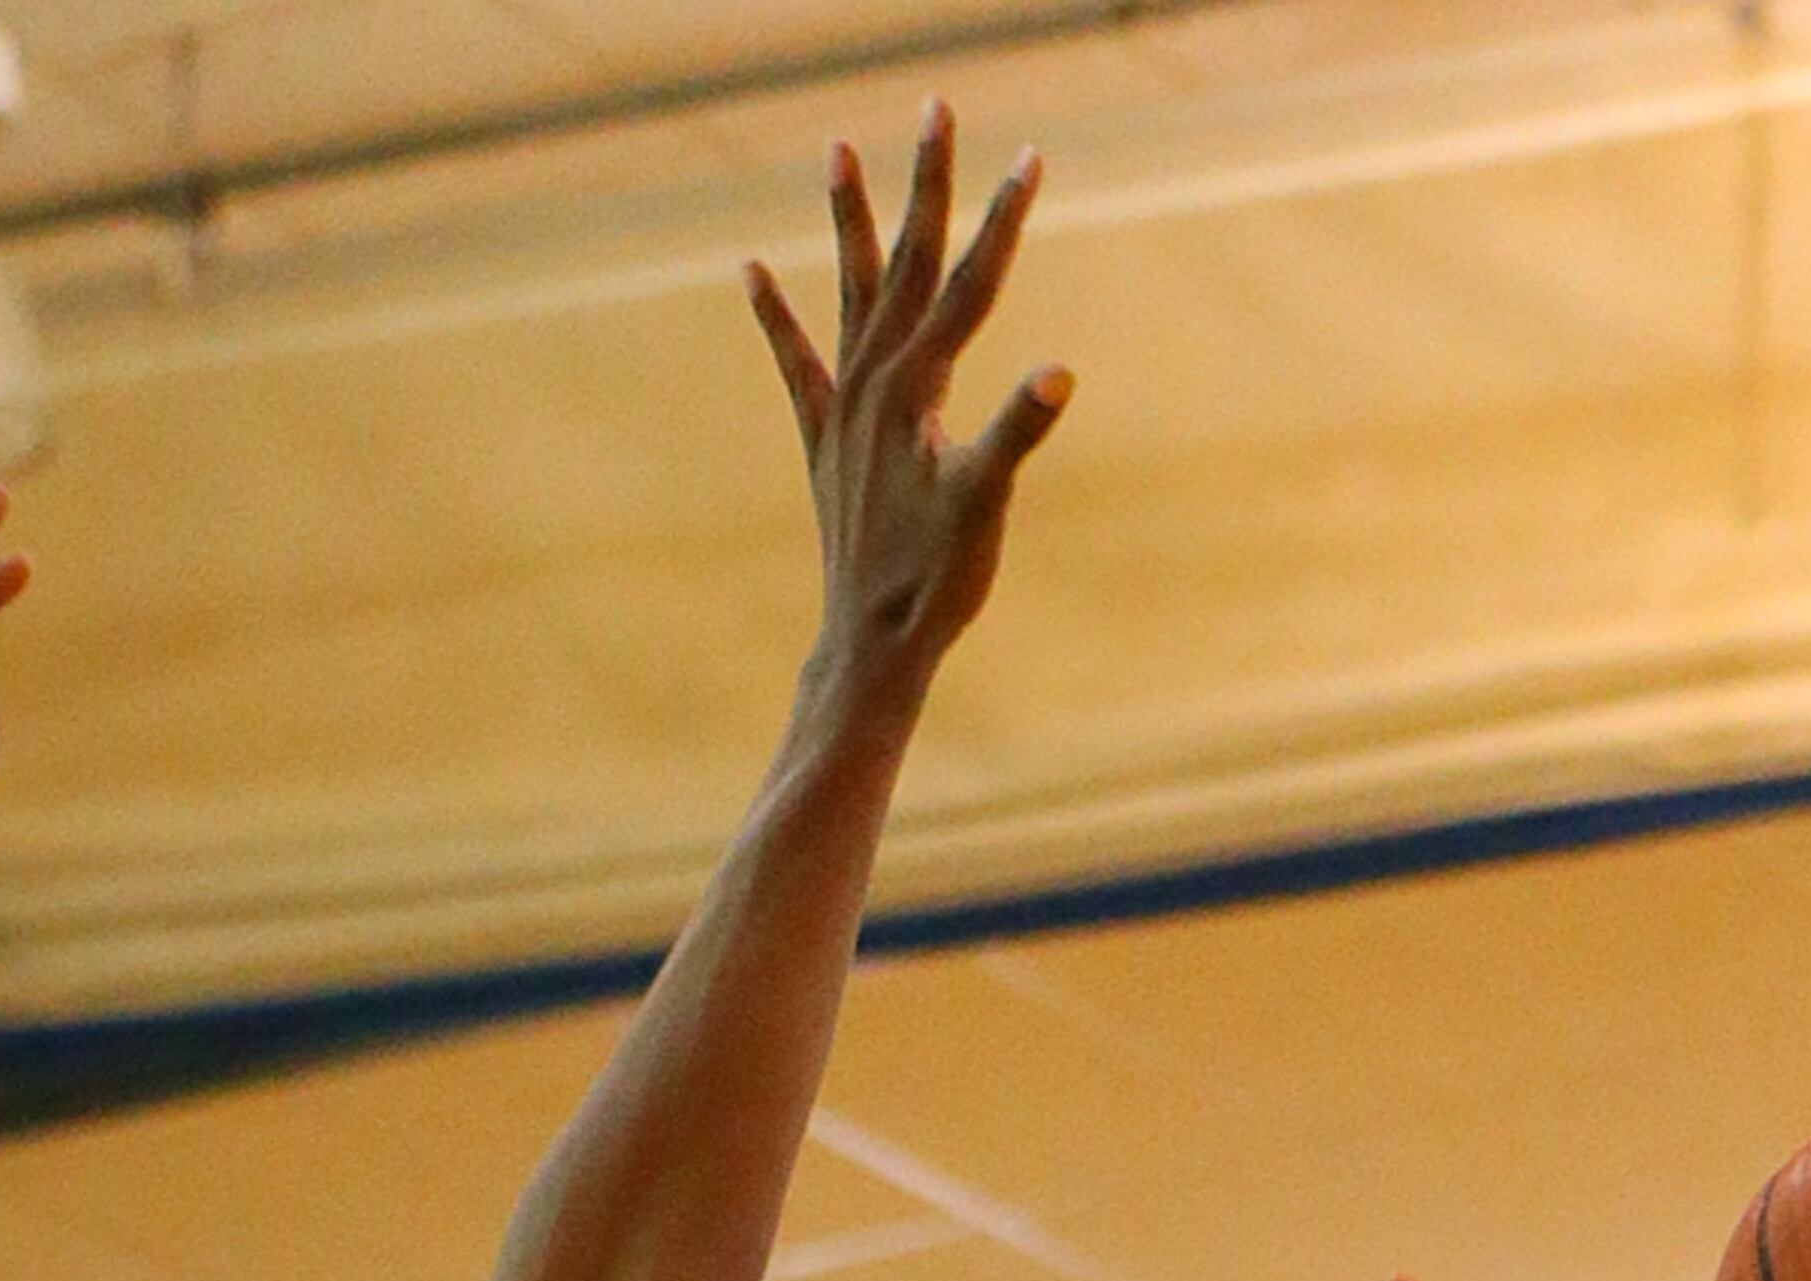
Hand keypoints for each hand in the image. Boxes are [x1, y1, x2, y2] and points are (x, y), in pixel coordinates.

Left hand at [747, 108, 1070, 702]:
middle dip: (926, 182)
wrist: (868, 643)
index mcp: (917, 386)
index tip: (1031, 157)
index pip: (971, 284)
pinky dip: (775, 316)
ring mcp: (842, 405)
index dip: (1004, 220)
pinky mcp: (824, 437)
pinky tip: (751, 272)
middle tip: (936, 107)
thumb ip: (1018, 432)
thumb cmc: (936, 583)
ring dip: (850, 219)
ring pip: (852, 290)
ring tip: (835, 146)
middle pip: (908, 260)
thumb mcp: (986, 506)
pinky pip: (797, 362)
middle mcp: (873, 380)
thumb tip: (1059, 373)